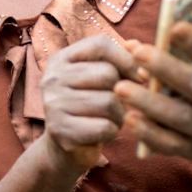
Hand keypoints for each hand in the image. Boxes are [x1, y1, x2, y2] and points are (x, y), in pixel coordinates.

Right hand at [41, 35, 141, 170]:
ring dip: (119, 115)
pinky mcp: (59, 130)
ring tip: (110, 119)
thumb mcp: (101, 79)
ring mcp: (52, 104)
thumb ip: (120, 59)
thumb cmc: (90, 106)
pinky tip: (103, 132)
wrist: (65, 146)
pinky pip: (104, 127)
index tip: (140, 76)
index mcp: (61, 59)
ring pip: (108, 102)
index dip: (127, 59)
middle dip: (123, 92)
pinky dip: (112, 132)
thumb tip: (138, 45)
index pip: (99, 45)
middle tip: (118, 104)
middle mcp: (51, 78)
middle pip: (107, 74)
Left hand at [115, 20, 191, 170]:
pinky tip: (128, 119)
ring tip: (120, 88)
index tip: (175, 26)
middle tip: (137, 53)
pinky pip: (169, 144)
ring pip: (179, 117)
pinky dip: (149, 133)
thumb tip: (190, 5)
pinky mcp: (191, 150)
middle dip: (166, 69)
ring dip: (149, 103)